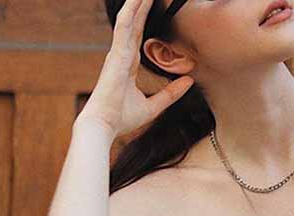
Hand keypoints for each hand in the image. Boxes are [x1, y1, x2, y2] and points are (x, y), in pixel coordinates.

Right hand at [78, 0, 193, 139]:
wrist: (104, 125)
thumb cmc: (122, 118)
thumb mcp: (154, 106)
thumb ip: (171, 93)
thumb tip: (189, 81)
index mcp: (128, 64)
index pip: (139, 35)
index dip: (145, 19)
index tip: (155, 4)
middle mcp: (122, 54)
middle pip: (135, 23)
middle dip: (143, 5)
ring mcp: (118, 52)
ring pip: (129, 19)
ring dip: (137, 3)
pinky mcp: (116, 54)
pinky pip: (124, 27)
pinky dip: (131, 11)